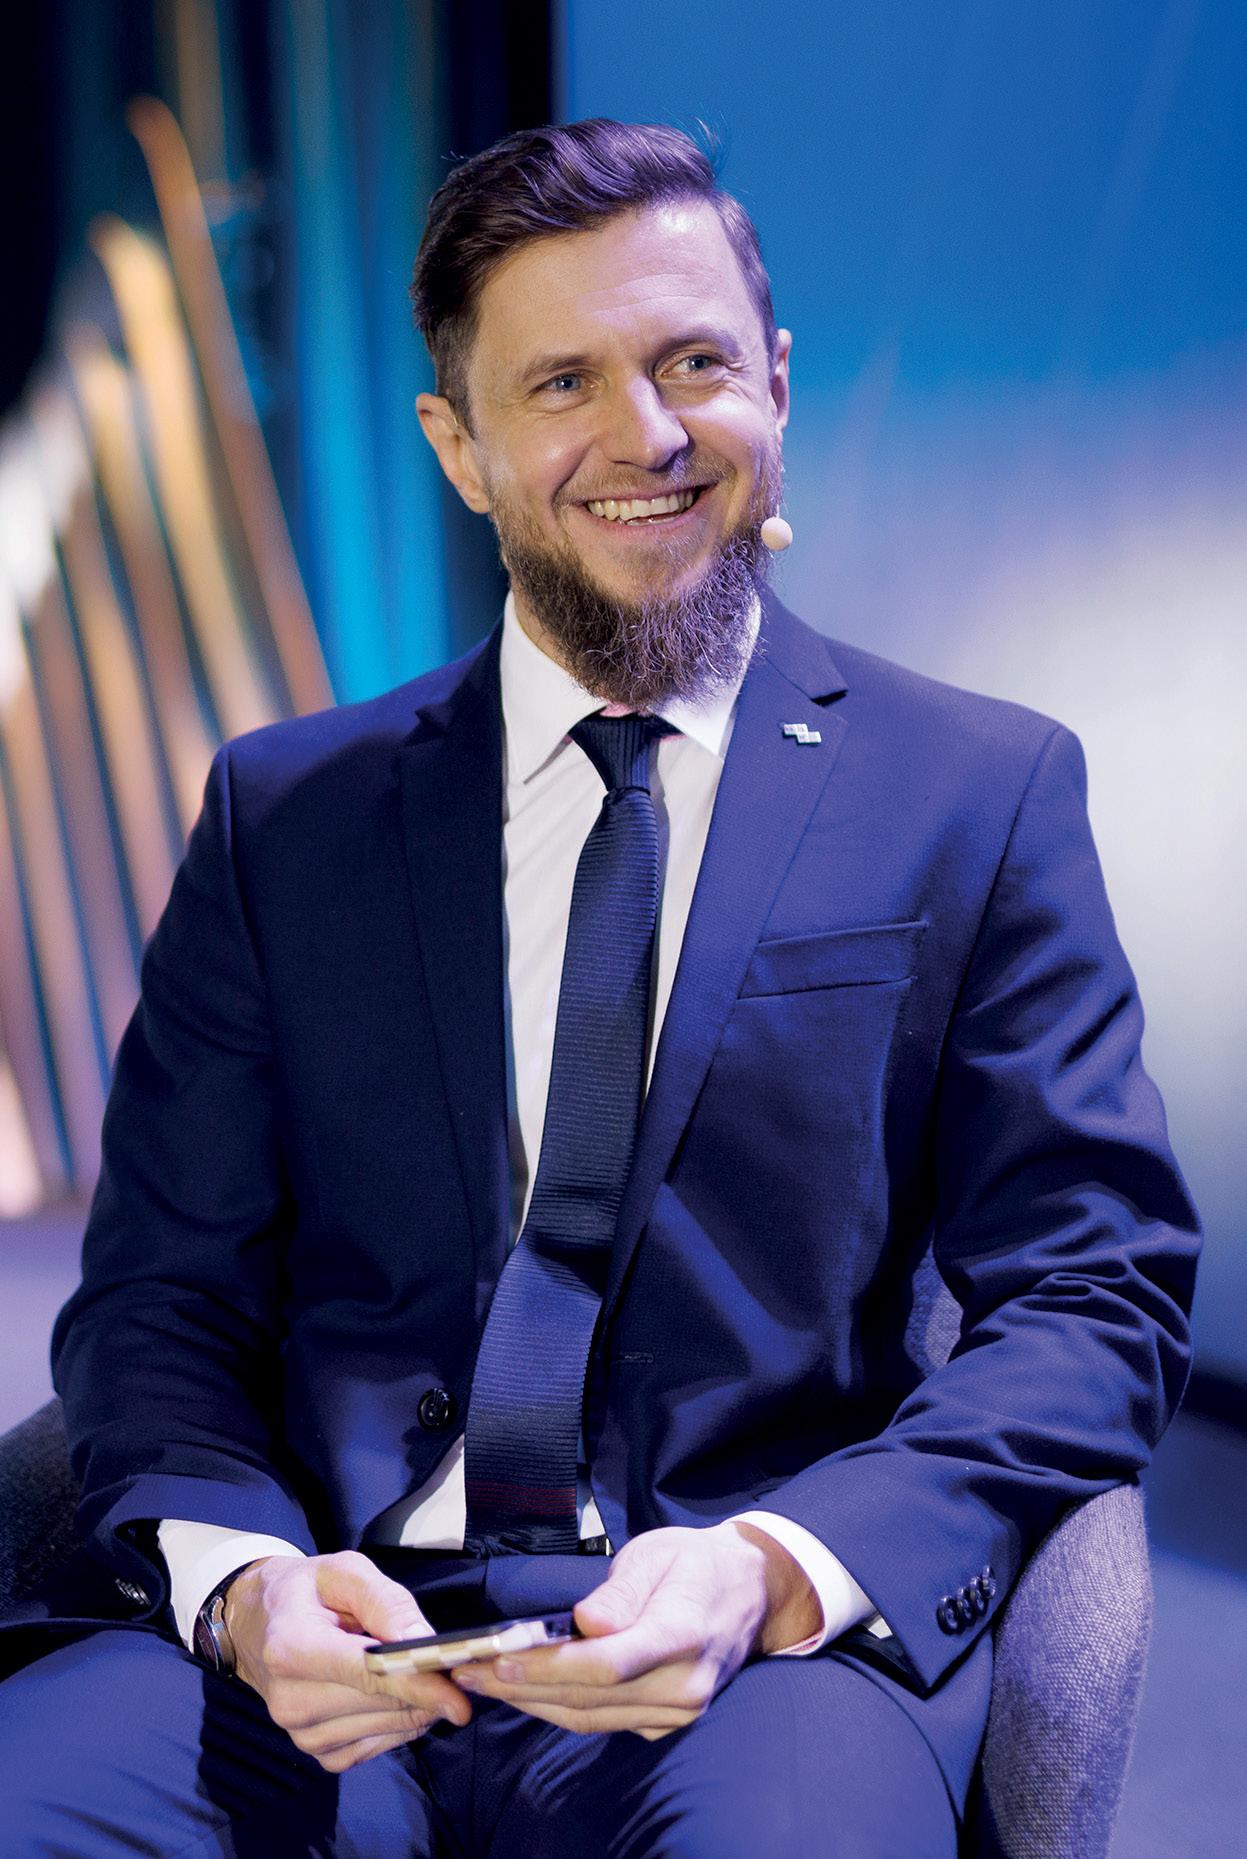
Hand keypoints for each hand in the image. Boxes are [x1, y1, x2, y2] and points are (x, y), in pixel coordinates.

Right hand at [225, 1550, 472, 1771]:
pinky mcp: (315, 1752)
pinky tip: (392, 1695)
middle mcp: (291, 1700)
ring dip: (414, 1705)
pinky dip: (396, 1724)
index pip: (366, 1675)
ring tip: (411, 1671)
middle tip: (449, 1664)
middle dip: (425, 1688)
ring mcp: (300, 1733)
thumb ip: (386, 1602)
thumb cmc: (304, 1590)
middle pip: (382, 1704)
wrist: (256, 1623)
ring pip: (386, 1728)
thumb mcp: (343, 1571)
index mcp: (292, 1647)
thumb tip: (425, 1643)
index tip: (459, 1699)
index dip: (417, 1686)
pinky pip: (375, 1747)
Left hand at [451, 1521, 821, 1739]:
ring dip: (530, 1702)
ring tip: (482, 1680)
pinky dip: (558, 1708)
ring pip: (588, 1718)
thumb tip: (584, 1623)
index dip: (548, 1666)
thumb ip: (620, 1590)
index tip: (499, 1658)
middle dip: (521, 1686)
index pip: (606, 1664)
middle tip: (467, 1670)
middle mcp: (682, 1686)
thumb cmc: (695, 1563)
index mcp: (681, 1635)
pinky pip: (601, 1722)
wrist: (749, 1593)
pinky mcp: (664, 1724)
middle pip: (587, 1699)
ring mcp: (676, 1713)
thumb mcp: (658, 1553)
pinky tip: (524, 1690)